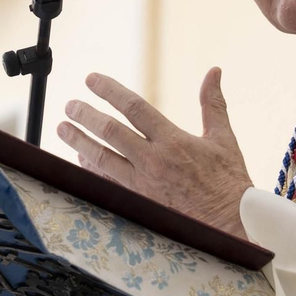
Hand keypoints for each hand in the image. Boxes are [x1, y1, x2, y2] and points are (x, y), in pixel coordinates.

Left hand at [56, 68, 253, 238]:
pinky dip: (92, 170)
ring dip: (79, 142)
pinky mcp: (140, 203)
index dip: (110, 91)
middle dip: (86, 116)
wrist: (232, 224)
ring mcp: (143, 185)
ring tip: (63, 129)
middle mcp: (153, 161)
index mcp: (173, 141)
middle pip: (110, 132)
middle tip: (70, 105)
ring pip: (103, 159)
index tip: (91, 80)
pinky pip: (108, 183)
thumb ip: (213, 103)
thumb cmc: (229, 181)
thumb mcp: (224, 138)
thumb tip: (214, 71)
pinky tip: (79, 159)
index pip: (134, 108)